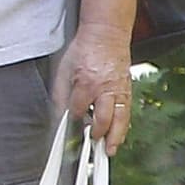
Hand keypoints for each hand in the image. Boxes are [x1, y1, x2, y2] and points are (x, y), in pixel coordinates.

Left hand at [52, 22, 132, 154]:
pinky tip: (119, 135)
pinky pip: (126, 112)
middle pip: (102, 119)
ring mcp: (118, 90)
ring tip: (110, 150)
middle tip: (93, 146)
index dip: (74, 119)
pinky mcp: (127, 89)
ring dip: (115, 137)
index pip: (78, 110)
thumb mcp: (63, 69)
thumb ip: (60, 92)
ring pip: (119, 119)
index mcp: (86, 82)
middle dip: (97, 134)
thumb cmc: (84, 49)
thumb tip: (57, 112)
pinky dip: (123, 126)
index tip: (71, 127)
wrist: (106, 35)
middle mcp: (104, 88)